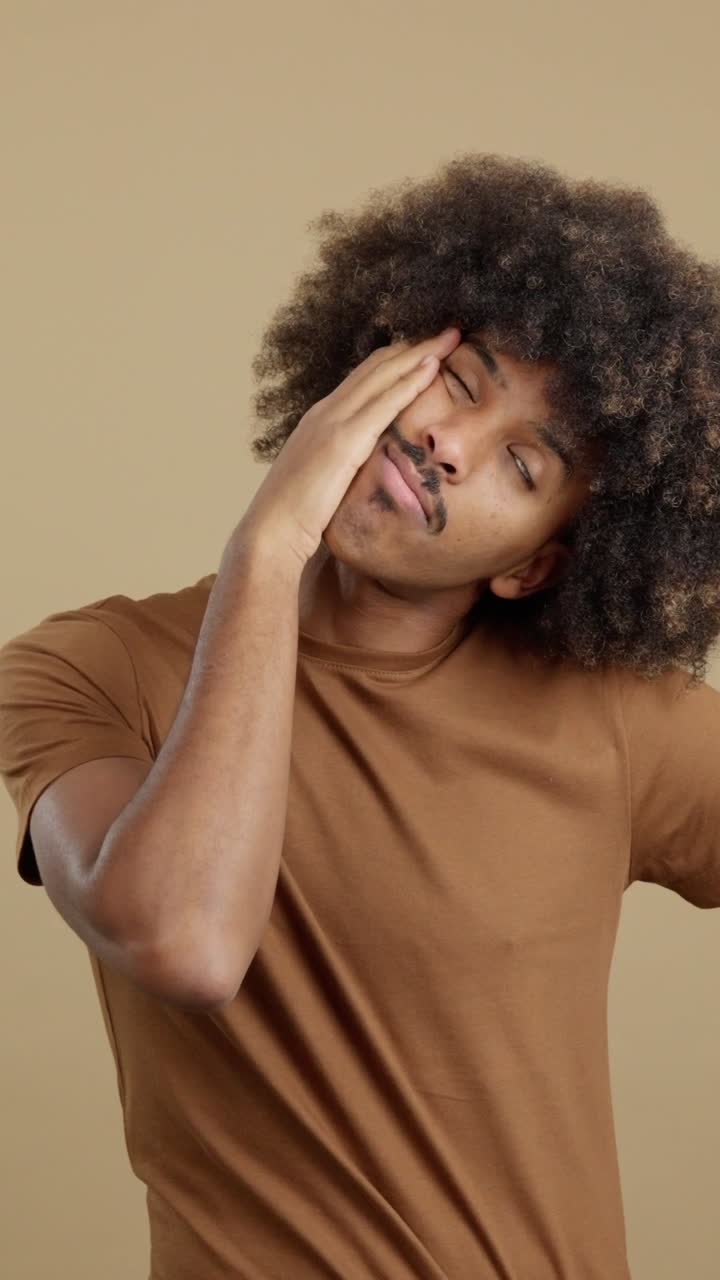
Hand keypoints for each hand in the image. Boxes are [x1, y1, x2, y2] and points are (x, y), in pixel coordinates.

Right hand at [240, 326, 460, 566]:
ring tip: (450, 336)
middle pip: (377, 367)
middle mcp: (325, 412)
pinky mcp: (343, 441)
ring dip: (420, 352)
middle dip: (414, 345)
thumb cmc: (294, 520)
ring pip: (384, 375)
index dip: (396, 360)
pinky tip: (433, 367)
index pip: (364, 380)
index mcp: (320, 422)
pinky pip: (384, 403)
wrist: (269, 533)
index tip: (424, 349)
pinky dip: (410, 380)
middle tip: (447, 330)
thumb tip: (358, 476)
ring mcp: (332, 422)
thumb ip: (340, 470)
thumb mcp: (321, 484)